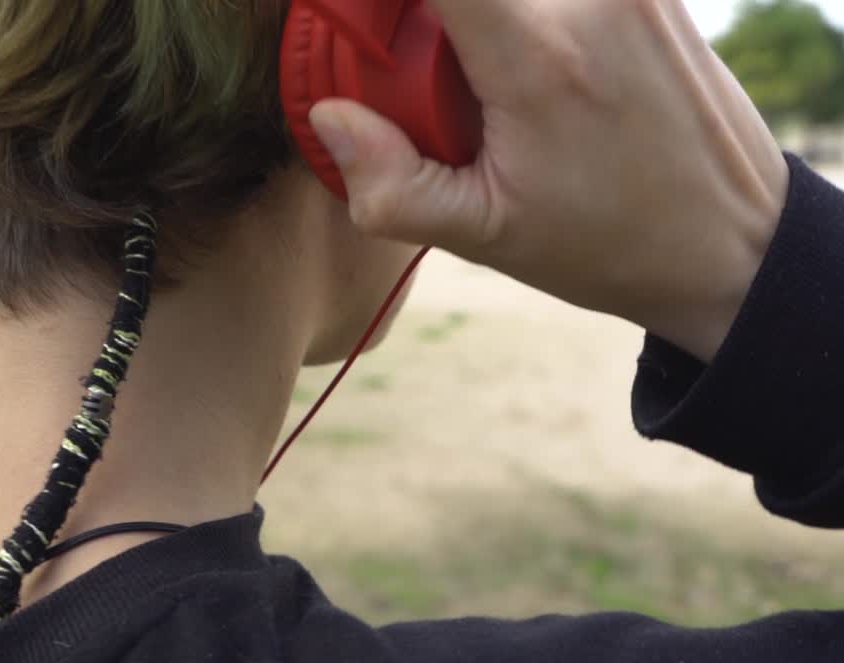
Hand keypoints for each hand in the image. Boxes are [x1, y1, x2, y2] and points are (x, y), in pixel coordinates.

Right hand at [308, 0, 789, 361]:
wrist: (732, 240)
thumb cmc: (607, 242)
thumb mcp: (484, 236)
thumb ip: (390, 186)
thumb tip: (329, 117)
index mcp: (535, 57)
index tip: (363, 22)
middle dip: (426, 19)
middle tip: (424, 75)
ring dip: (473, 17)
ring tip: (482, 81)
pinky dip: (517, 15)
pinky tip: (537, 75)